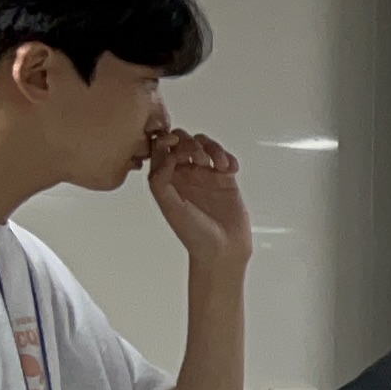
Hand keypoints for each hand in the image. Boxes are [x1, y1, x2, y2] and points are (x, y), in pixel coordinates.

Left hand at [146, 128, 250, 269]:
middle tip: (198, 156)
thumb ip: (160, 180)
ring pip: (205, 146)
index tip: (177, 144)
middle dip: (190, 143)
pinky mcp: (225, 180)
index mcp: (166, 180)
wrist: (222, 249)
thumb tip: (165, 157)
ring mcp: (205, 176)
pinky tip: (230, 168)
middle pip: (183, 142)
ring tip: (218, 164)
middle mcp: (184, 175)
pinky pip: (225, 158)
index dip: (167, 140)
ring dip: (211, 148)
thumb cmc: (194, 234)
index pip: (161, 149)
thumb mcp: (169, 206)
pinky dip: (228, 157)